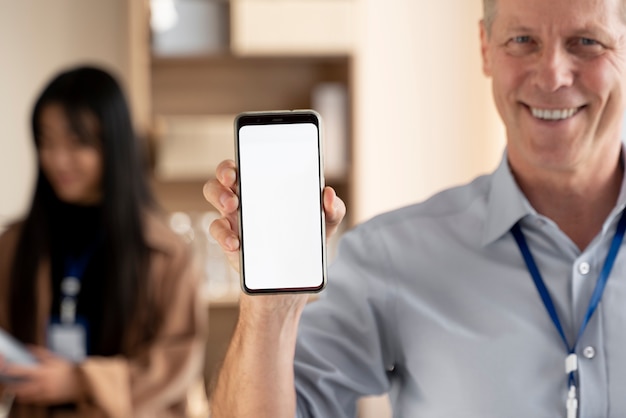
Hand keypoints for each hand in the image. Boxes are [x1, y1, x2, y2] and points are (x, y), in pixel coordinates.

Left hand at [2, 347, 83, 405]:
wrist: (84, 381)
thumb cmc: (71, 369)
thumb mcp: (56, 358)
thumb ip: (41, 354)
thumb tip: (29, 348)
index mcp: (44, 372)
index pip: (22, 371)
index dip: (12, 370)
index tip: (6, 368)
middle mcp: (43, 384)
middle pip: (21, 387)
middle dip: (12, 386)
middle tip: (8, 383)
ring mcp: (46, 393)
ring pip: (26, 396)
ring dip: (19, 393)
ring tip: (16, 390)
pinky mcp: (50, 400)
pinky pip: (35, 401)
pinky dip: (30, 399)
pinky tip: (29, 395)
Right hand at [203, 159, 346, 271]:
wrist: (298, 275)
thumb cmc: (308, 237)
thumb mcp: (327, 221)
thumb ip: (333, 208)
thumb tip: (328, 194)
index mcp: (265, 186)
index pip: (245, 165)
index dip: (237, 162)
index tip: (239, 164)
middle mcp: (245, 198)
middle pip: (222, 179)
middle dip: (223, 175)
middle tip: (233, 184)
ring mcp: (235, 220)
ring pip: (215, 200)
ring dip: (219, 198)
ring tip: (232, 208)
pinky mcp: (231, 241)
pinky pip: (219, 232)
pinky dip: (224, 235)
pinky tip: (236, 243)